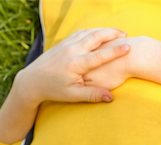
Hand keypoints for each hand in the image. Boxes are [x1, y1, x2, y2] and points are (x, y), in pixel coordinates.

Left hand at [15, 28, 129, 104]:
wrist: (32, 81)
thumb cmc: (53, 90)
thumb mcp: (73, 95)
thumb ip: (92, 94)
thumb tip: (110, 98)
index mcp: (76, 64)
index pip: (100, 55)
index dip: (115, 51)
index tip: (128, 47)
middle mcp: (72, 50)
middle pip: (96, 37)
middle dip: (112, 34)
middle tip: (126, 34)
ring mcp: (66, 44)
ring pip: (88, 32)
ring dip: (103, 30)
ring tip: (116, 32)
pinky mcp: (63, 42)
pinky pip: (81, 32)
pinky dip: (92, 30)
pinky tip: (99, 33)